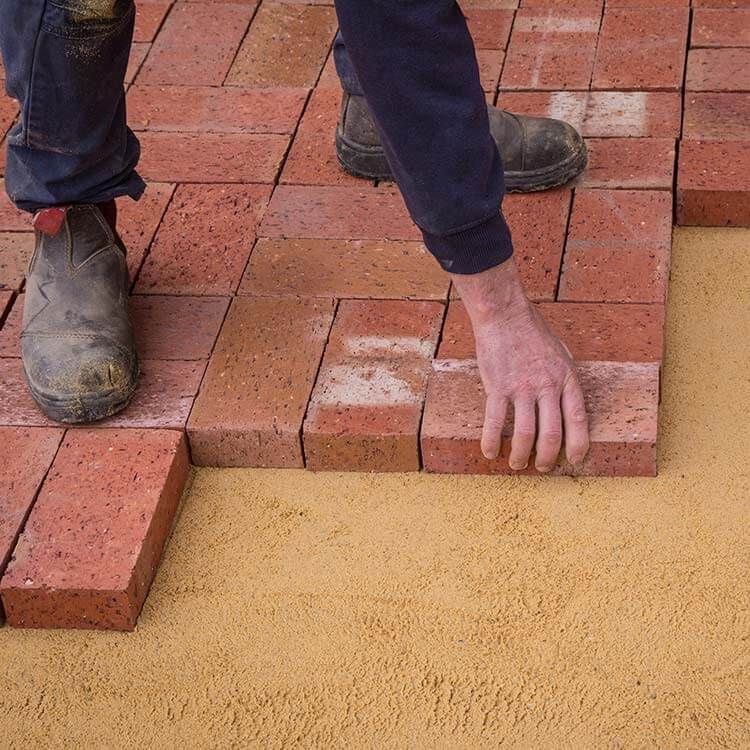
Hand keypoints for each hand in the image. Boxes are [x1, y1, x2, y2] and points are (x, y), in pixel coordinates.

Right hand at [450, 259, 589, 471]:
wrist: (505, 315)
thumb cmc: (532, 331)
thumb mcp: (561, 353)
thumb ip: (564, 378)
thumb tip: (566, 401)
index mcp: (566, 379)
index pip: (578, 420)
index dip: (578, 445)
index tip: (573, 460)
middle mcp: (547, 386)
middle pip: (552, 434)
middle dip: (546, 458)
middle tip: (541, 467)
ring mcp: (522, 388)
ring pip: (525, 434)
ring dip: (521, 455)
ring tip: (516, 464)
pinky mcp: (498, 387)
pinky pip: (495, 422)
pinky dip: (492, 441)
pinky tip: (490, 452)